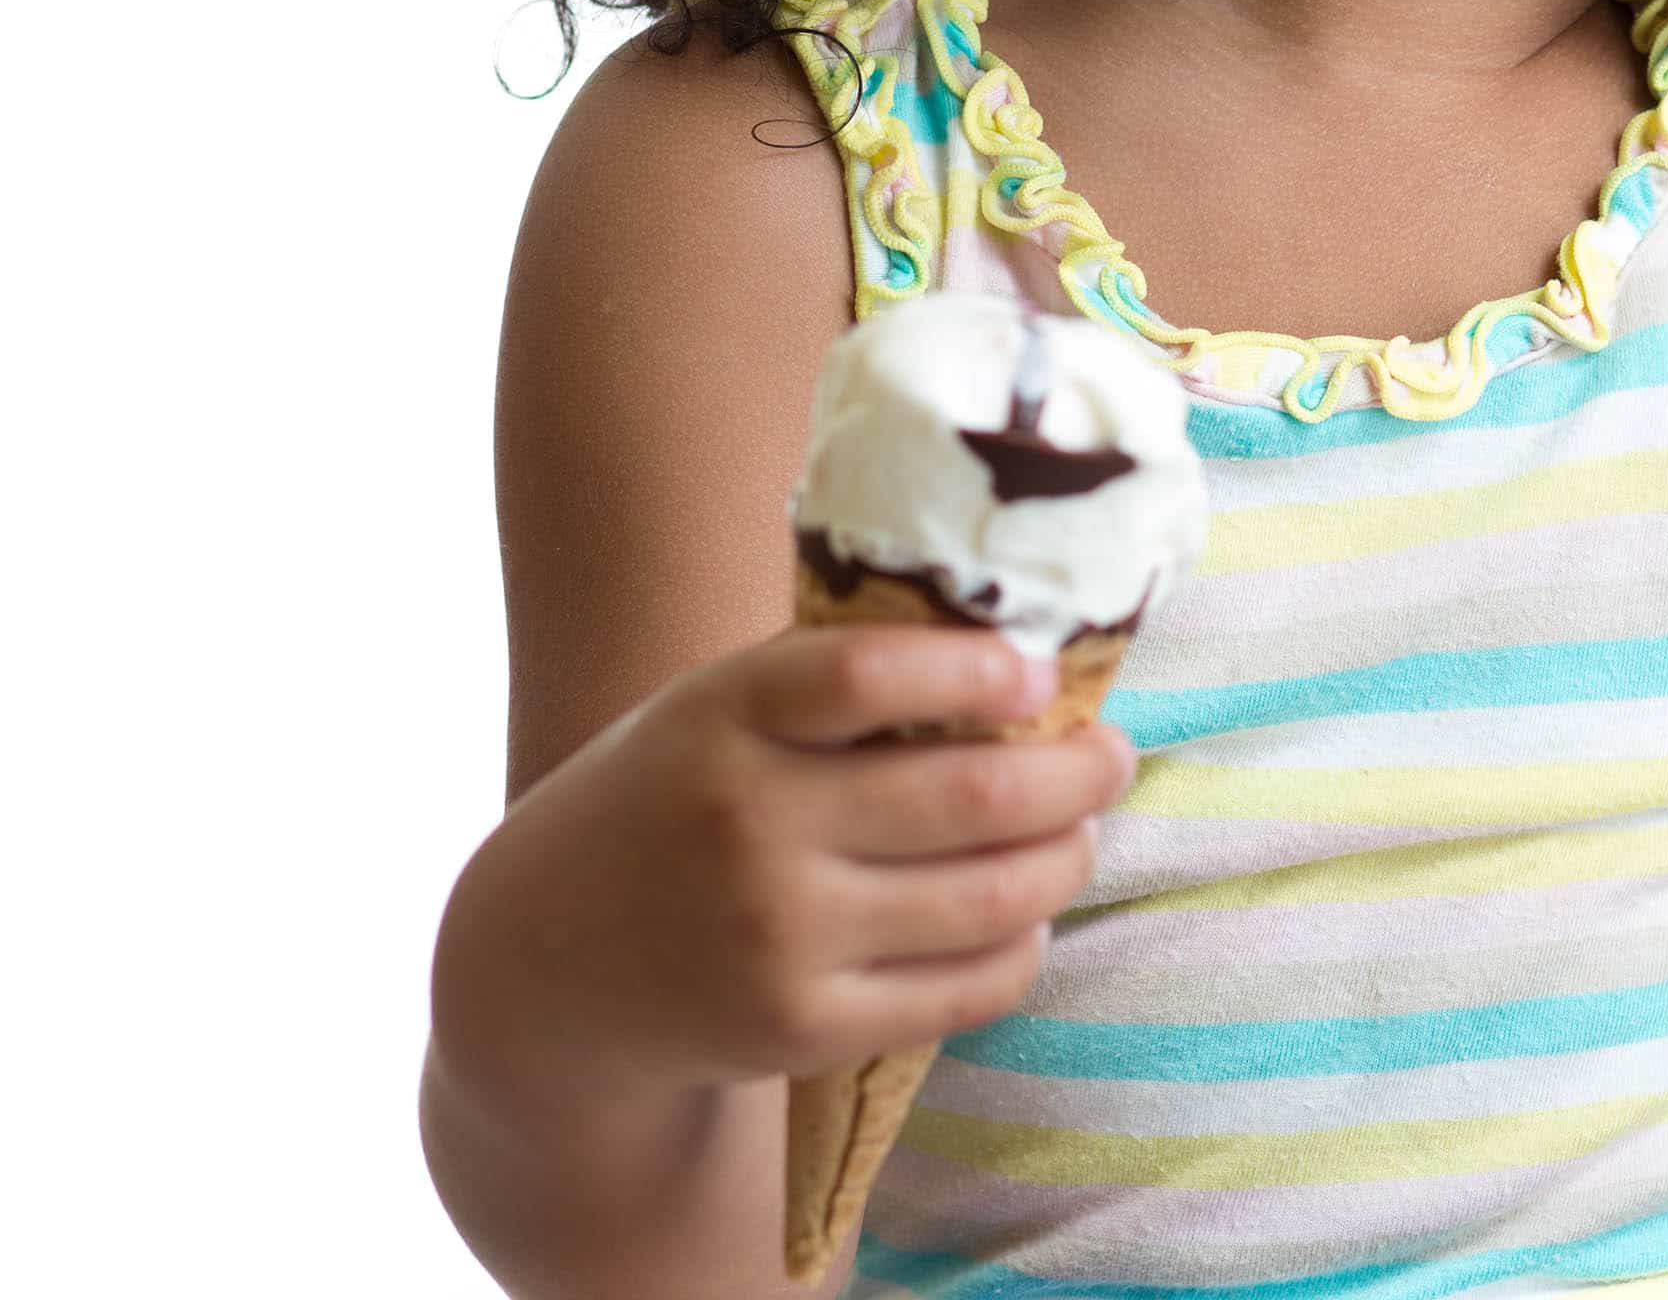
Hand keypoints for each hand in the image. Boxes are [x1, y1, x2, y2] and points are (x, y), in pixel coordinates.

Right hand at [437, 621, 1135, 1093]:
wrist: (545, 966)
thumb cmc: (672, 804)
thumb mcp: (714, 712)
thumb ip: (837, 677)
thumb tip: (1027, 651)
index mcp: (723, 719)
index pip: (872, 674)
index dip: (981, 670)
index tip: (1039, 675)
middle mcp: (747, 826)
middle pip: (973, 793)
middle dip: (1080, 773)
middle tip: (1109, 758)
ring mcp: (775, 936)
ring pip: (995, 895)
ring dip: (1069, 857)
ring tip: (1078, 834)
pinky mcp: (801, 1028)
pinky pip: (970, 986)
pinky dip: (1025, 946)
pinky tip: (1025, 917)